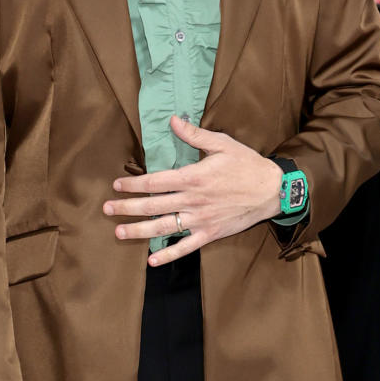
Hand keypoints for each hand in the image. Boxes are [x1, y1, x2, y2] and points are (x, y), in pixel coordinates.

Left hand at [104, 114, 284, 264]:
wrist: (272, 190)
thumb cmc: (247, 165)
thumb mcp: (222, 143)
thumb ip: (195, 135)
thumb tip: (173, 120)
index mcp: (193, 177)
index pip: (155, 182)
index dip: (133, 184)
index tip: (117, 185)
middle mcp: (193, 200)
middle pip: (153, 205)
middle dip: (127, 207)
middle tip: (107, 209)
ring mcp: (201, 219)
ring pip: (164, 227)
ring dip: (139, 231)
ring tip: (119, 232)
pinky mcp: (210, 233)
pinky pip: (186, 247)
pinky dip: (169, 254)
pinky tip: (152, 260)